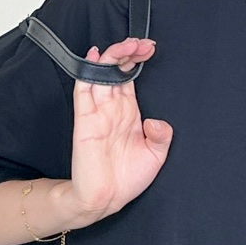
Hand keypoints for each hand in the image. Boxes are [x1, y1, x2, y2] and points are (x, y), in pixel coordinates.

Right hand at [65, 37, 171, 222]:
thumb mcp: (155, 156)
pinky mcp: (85, 121)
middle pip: (116, 69)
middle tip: (143, 44)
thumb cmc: (126, 180)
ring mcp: (98, 112)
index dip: (138, 59)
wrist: (105, 200)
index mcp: (128, 112)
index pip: (130, 76)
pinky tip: (94, 55)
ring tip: (128, 45)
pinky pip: (84, 90)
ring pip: (101, 74)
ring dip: (113, 56)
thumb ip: (161, 136)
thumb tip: (157, 121)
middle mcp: (112, 108)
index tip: (150, 48)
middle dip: (128, 51)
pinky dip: (87, 71)